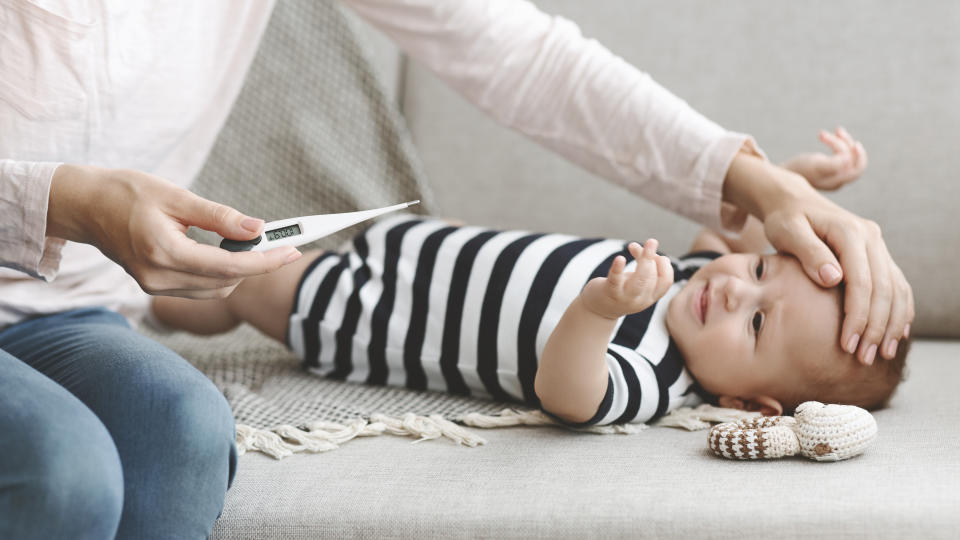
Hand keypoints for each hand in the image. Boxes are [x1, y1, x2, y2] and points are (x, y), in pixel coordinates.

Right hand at [47, 165, 301, 298]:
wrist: (85, 206)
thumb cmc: (126, 192)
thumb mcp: (176, 196)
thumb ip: (219, 216)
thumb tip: (258, 228)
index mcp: (163, 253)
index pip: (229, 267)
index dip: (266, 261)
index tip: (293, 250)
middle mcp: (159, 277)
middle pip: (226, 283)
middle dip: (257, 266)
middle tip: (281, 242)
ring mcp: (155, 286)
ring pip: (215, 290)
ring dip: (240, 272)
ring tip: (253, 245)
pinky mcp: (155, 286)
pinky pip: (200, 288)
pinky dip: (220, 274)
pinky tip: (228, 253)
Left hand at [580, 239, 673, 319]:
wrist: (598, 309)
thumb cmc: (621, 290)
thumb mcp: (636, 280)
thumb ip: (647, 268)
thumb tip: (657, 251)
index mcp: (651, 296)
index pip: (666, 281)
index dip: (664, 265)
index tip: (654, 254)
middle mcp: (641, 300)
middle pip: (652, 277)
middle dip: (651, 257)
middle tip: (651, 241)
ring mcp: (625, 297)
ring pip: (640, 280)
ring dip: (643, 259)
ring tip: (636, 245)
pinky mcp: (609, 292)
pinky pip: (615, 280)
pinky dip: (618, 268)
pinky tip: (620, 258)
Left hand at [725, 154, 913, 364]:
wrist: (793, 201)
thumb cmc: (784, 220)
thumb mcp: (787, 232)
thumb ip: (808, 253)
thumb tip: (833, 279)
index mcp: (850, 232)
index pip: (862, 282)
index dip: (857, 316)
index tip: (847, 344)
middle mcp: (871, 237)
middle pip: (883, 289)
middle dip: (876, 327)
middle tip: (864, 358)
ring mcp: (877, 246)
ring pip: (896, 289)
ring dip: (891, 324)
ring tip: (882, 354)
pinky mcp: (877, 255)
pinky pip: (897, 285)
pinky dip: (899, 310)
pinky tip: (895, 334)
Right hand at [781, 127, 866, 190]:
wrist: (781, 174)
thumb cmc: (798, 169)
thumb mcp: (815, 165)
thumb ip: (833, 164)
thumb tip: (849, 160)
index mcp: (836, 181)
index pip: (857, 170)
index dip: (860, 157)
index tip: (855, 143)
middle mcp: (837, 179)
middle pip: (852, 159)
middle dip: (846, 144)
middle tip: (836, 131)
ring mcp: (832, 173)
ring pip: (845, 154)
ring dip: (838, 140)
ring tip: (822, 133)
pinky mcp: (826, 167)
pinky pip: (838, 153)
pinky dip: (834, 142)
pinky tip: (822, 135)